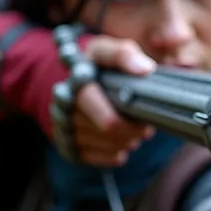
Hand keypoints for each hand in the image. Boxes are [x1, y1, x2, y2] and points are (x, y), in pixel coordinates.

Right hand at [73, 36, 156, 166]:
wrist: (75, 85)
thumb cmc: (100, 67)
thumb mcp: (109, 51)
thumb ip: (125, 55)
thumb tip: (145, 70)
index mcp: (77, 78)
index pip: (101, 105)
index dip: (126, 112)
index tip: (141, 107)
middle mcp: (66, 104)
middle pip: (109, 127)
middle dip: (133, 128)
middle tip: (146, 124)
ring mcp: (64, 127)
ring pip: (108, 144)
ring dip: (128, 140)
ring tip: (136, 130)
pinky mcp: (69, 147)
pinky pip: (100, 158)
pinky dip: (117, 153)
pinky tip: (124, 143)